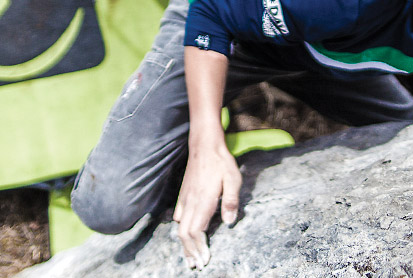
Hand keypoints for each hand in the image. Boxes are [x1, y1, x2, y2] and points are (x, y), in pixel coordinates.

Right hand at [173, 142, 240, 268]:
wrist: (205, 145)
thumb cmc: (221, 162)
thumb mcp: (233, 179)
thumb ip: (232, 201)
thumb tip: (230, 222)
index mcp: (203, 201)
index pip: (196, 231)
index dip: (199, 248)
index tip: (204, 260)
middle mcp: (191, 202)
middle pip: (184, 234)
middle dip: (190, 252)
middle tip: (196, 266)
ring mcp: (185, 199)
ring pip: (180, 227)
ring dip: (184, 244)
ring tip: (190, 257)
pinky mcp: (184, 195)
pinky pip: (179, 217)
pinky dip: (181, 231)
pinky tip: (185, 237)